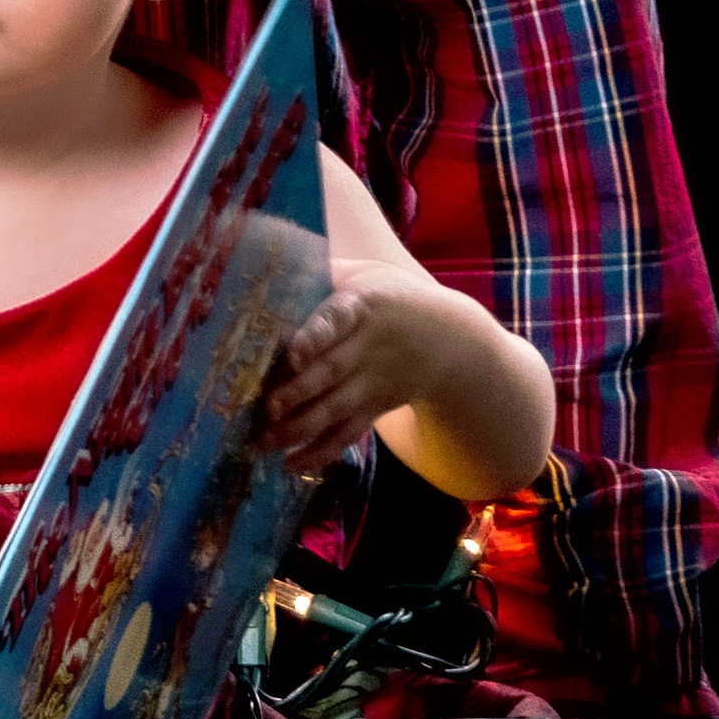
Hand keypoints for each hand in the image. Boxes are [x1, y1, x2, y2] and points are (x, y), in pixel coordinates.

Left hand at [263, 256, 480, 468]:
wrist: (454, 340)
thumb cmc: (394, 297)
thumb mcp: (370, 274)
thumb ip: (328, 271)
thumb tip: (274, 254)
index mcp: (363, 306)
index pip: (336, 320)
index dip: (315, 336)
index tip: (293, 353)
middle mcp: (368, 347)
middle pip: (331, 372)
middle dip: (297, 393)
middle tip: (266, 409)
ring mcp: (374, 382)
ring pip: (335, 408)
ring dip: (299, 428)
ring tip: (263, 443)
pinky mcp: (376, 407)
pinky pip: (349, 432)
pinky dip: (321, 450)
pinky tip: (292, 464)